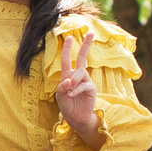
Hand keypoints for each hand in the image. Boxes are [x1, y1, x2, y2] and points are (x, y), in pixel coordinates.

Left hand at [55, 29, 102, 146]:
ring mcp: (86, 81)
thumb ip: (63, 87)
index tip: (69, 37)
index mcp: (68, 75)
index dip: (67, 49)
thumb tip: (69, 80)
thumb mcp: (60, 95)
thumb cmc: (67, 105)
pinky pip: (84, 84)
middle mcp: (78, 75)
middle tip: (90, 33)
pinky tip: (72, 94)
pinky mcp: (91, 88)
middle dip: (86, 45)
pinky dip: (76, 89)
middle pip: (83, 57)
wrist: (76, 117)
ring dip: (73, 81)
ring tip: (70, 91)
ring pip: (80, 73)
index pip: (67, 59)